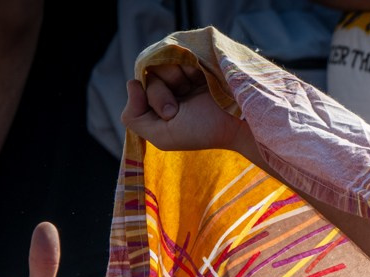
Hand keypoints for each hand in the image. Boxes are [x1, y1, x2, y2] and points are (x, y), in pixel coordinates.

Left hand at [122, 61, 251, 156]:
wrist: (237, 120)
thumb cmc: (202, 131)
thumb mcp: (162, 136)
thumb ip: (134, 117)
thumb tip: (132, 83)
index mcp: (159, 103)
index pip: (137, 86)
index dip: (150, 98)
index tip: (170, 114)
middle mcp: (169, 85)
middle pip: (146, 73)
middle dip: (161, 92)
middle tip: (181, 106)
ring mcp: (182, 70)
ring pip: (160, 60)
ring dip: (176, 76)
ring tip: (195, 88)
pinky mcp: (194, 56)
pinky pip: (176, 49)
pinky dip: (187, 63)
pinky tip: (201, 76)